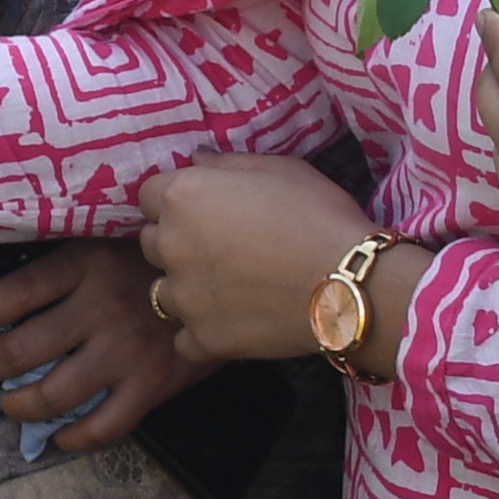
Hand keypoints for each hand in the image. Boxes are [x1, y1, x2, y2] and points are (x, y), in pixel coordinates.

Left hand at [0, 239, 214, 453]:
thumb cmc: (162, 253)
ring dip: (19, 405)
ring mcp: (126, 352)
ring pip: (52, 395)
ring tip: (9, 402)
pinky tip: (60, 437)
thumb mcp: (112, 234)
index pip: (11, 294)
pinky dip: (74, 439)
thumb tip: (9, 279)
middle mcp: (99, 309)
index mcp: (85, 263)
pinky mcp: (153, 385)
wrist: (236, 274)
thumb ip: (70, 255)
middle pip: (21, 349)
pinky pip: (103, 427)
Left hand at [132, 155, 385, 363]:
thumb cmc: (319, 214)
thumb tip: (196, 159)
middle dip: (177, 241)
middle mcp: (171, 245)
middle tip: (221, 245)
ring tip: (228, 287)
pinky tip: (230, 323)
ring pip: (163, 292)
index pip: (149, 195)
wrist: (348, 282)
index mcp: (183, 197)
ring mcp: (184, 297)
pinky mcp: (203, 339)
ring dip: (187, 288)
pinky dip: (201, 333)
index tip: (205, 207)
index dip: (176, 200)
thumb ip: (228, 163)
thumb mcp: (279, 168)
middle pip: (152, 242)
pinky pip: (184, 338)